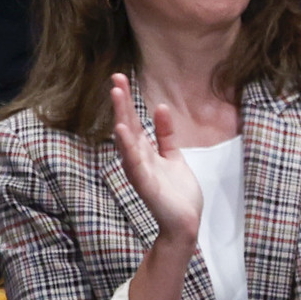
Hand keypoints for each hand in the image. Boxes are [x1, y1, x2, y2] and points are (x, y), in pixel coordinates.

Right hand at [107, 71, 203, 249]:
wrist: (184, 222)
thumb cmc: (177, 192)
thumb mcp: (173, 156)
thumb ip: (166, 135)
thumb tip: (161, 108)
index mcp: (145, 152)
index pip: (133, 121)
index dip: (127, 100)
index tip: (120, 77)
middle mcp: (138, 158)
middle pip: (127, 125)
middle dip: (121, 102)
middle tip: (116, 77)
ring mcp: (139, 170)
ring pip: (127, 139)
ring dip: (121, 117)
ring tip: (116, 95)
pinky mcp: (145, 183)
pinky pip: (135, 162)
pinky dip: (127, 146)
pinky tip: (122, 131)